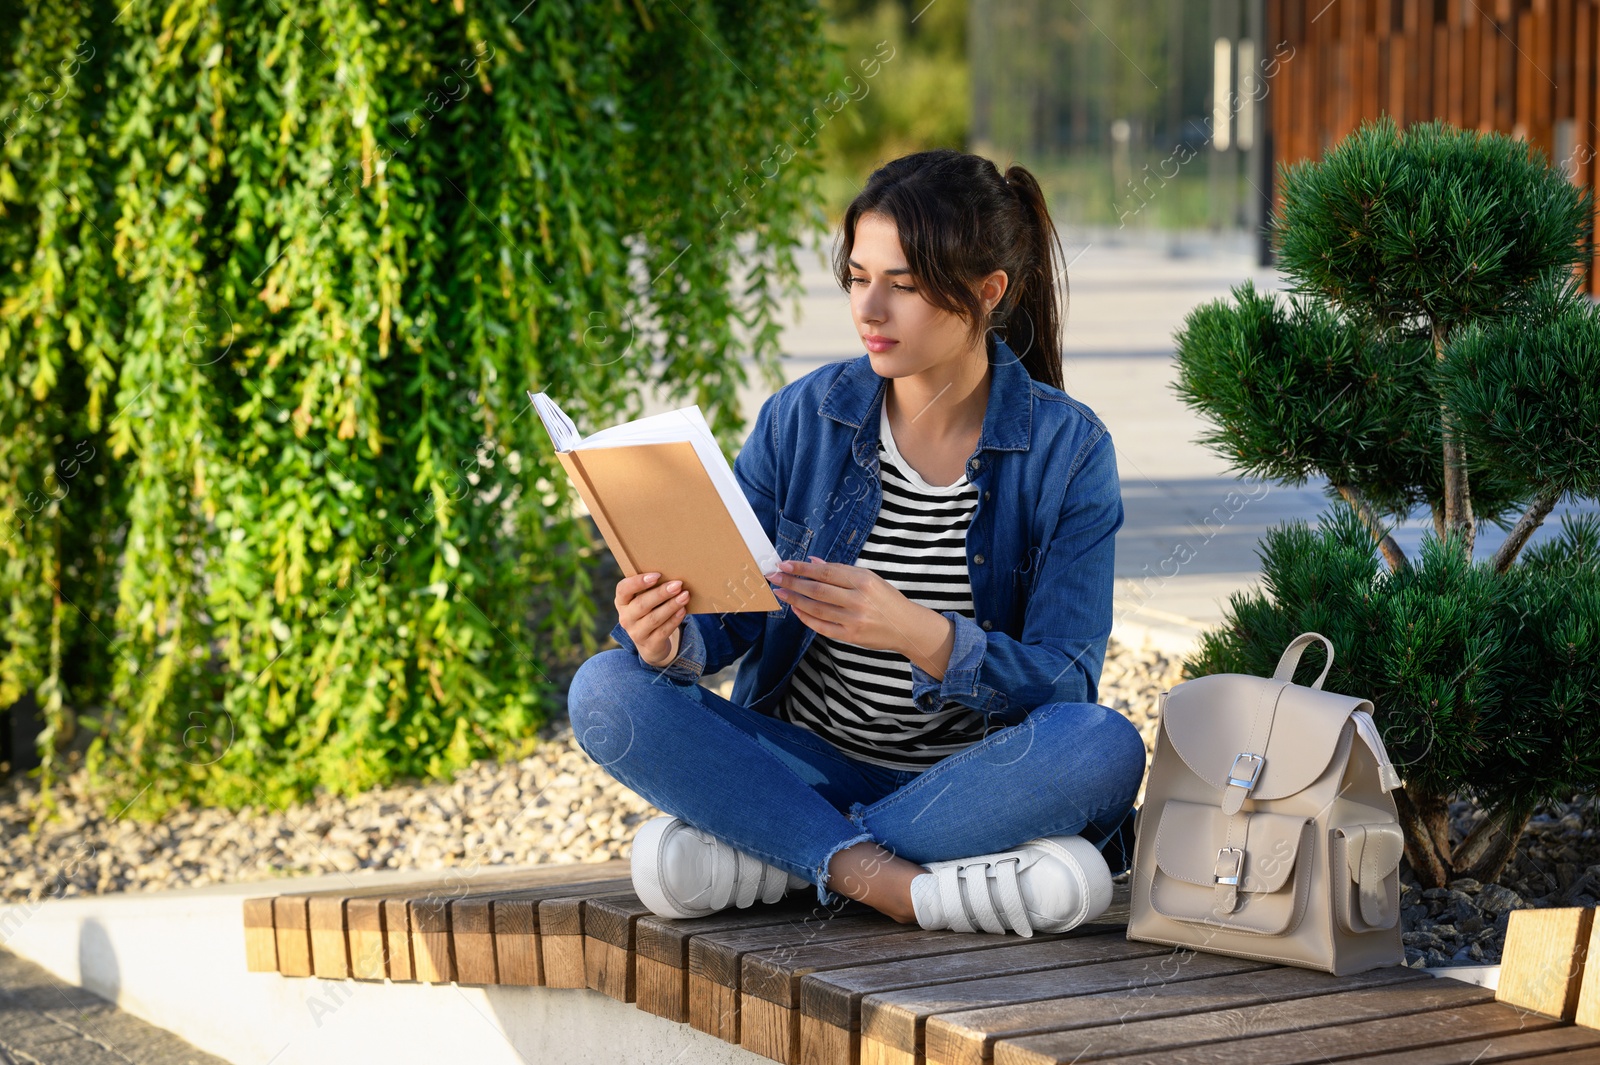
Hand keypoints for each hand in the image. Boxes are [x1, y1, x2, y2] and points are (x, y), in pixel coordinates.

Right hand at [615, 572, 688, 667]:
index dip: (638, 582)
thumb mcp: (644, 600)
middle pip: (642, 604)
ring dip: (671, 606)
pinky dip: (674, 620)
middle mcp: (626, 618)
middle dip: (661, 593)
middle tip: (678, 584)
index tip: (657, 575)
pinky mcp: (650, 644)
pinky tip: (683, 610)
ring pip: (654, 618)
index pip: (623, 589)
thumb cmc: (649, 611)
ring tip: (685, 595)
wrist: (650, 642)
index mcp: (622, 602)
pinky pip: (663, 631)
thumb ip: (651, 588)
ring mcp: (636, 633)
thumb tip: (672, 576)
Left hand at [765, 556, 925, 653]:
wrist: (907, 627)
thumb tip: (814, 563)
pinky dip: (806, 618)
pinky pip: (822, 627)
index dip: (802, 568)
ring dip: (794, 600)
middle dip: (792, 583)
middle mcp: (858, 600)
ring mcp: (853, 620)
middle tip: (774, 578)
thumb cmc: (887, 599)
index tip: (785, 565)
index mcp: (864, 581)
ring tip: (780, 593)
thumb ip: (842, 571)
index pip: (825, 572)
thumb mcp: (870, 578)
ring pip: (816, 609)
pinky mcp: (850, 636)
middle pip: (817, 590)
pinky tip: (796, 610)